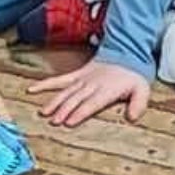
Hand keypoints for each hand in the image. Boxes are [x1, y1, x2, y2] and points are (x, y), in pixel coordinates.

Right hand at [28, 59, 150, 127]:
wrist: (126, 53)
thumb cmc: (132, 76)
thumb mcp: (142, 90)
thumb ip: (138, 104)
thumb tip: (132, 118)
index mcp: (106, 90)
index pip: (91, 103)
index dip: (80, 112)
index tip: (69, 122)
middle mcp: (91, 85)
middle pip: (75, 99)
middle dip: (64, 110)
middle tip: (54, 122)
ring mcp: (82, 79)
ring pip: (65, 91)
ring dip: (54, 102)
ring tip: (44, 113)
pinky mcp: (76, 75)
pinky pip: (59, 79)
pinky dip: (45, 84)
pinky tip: (32, 90)